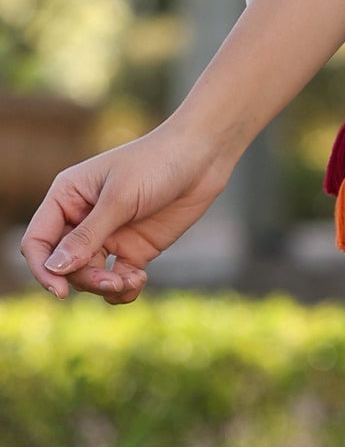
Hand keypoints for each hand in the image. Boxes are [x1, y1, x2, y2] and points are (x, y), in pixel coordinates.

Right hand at [19, 119, 237, 305]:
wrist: (205, 155)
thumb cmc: (158, 163)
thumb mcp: (121, 197)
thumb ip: (88, 235)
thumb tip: (54, 269)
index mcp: (68, 196)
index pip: (38, 241)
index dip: (43, 269)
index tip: (60, 290)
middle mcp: (83, 218)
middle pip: (64, 266)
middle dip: (85, 279)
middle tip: (113, 280)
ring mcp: (108, 235)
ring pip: (89, 277)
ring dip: (105, 287)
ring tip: (130, 280)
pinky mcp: (133, 248)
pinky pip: (115, 280)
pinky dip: (122, 288)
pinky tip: (139, 280)